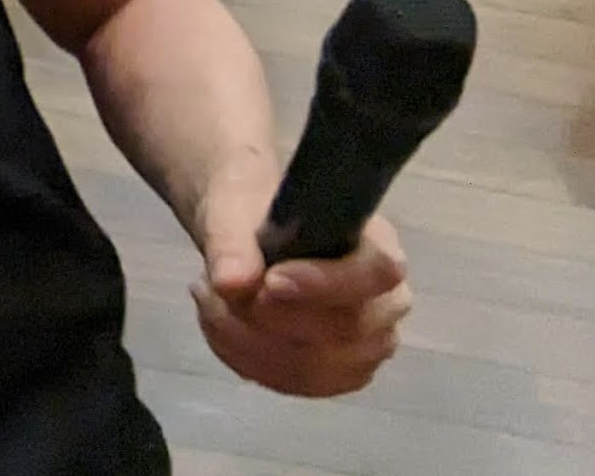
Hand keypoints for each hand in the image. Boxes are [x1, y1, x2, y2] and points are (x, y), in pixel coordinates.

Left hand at [191, 176, 410, 398]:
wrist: (243, 237)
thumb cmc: (251, 213)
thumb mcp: (230, 211)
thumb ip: (231, 243)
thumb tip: (232, 284)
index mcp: (377, 245)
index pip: (377, 273)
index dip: (325, 283)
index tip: (270, 281)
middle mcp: (385, 302)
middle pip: (346, 330)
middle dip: (274, 318)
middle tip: (218, 288)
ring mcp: (367, 345)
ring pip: (318, 366)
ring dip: (249, 340)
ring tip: (209, 297)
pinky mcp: (338, 374)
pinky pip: (296, 383)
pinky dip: (245, 358)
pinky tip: (218, 323)